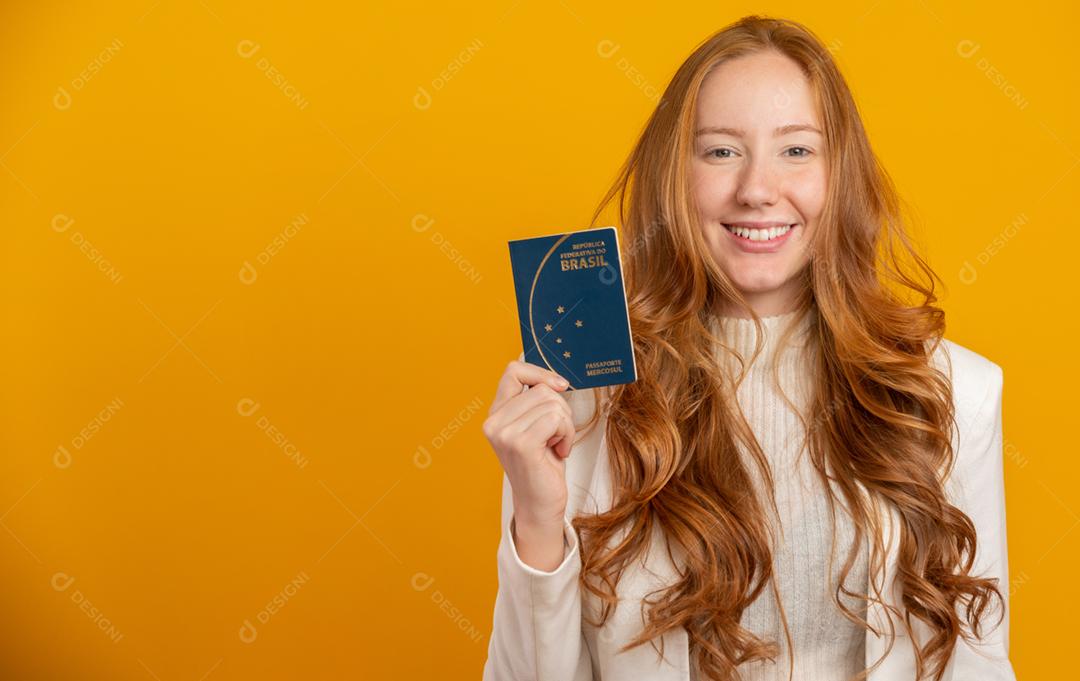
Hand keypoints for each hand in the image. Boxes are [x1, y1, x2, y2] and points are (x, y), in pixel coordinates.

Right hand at [483, 360, 575, 568]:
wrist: (540, 504)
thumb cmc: (542, 466)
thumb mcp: (536, 426)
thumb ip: (536, 402)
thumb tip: (555, 381)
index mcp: (496, 414)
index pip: (513, 371)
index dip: (540, 373)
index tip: (559, 387)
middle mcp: (494, 422)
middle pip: (542, 389)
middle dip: (561, 409)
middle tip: (557, 435)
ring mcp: (505, 433)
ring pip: (552, 404)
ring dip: (566, 425)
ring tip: (556, 444)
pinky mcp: (521, 444)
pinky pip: (556, 419)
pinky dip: (566, 434)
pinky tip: (559, 450)